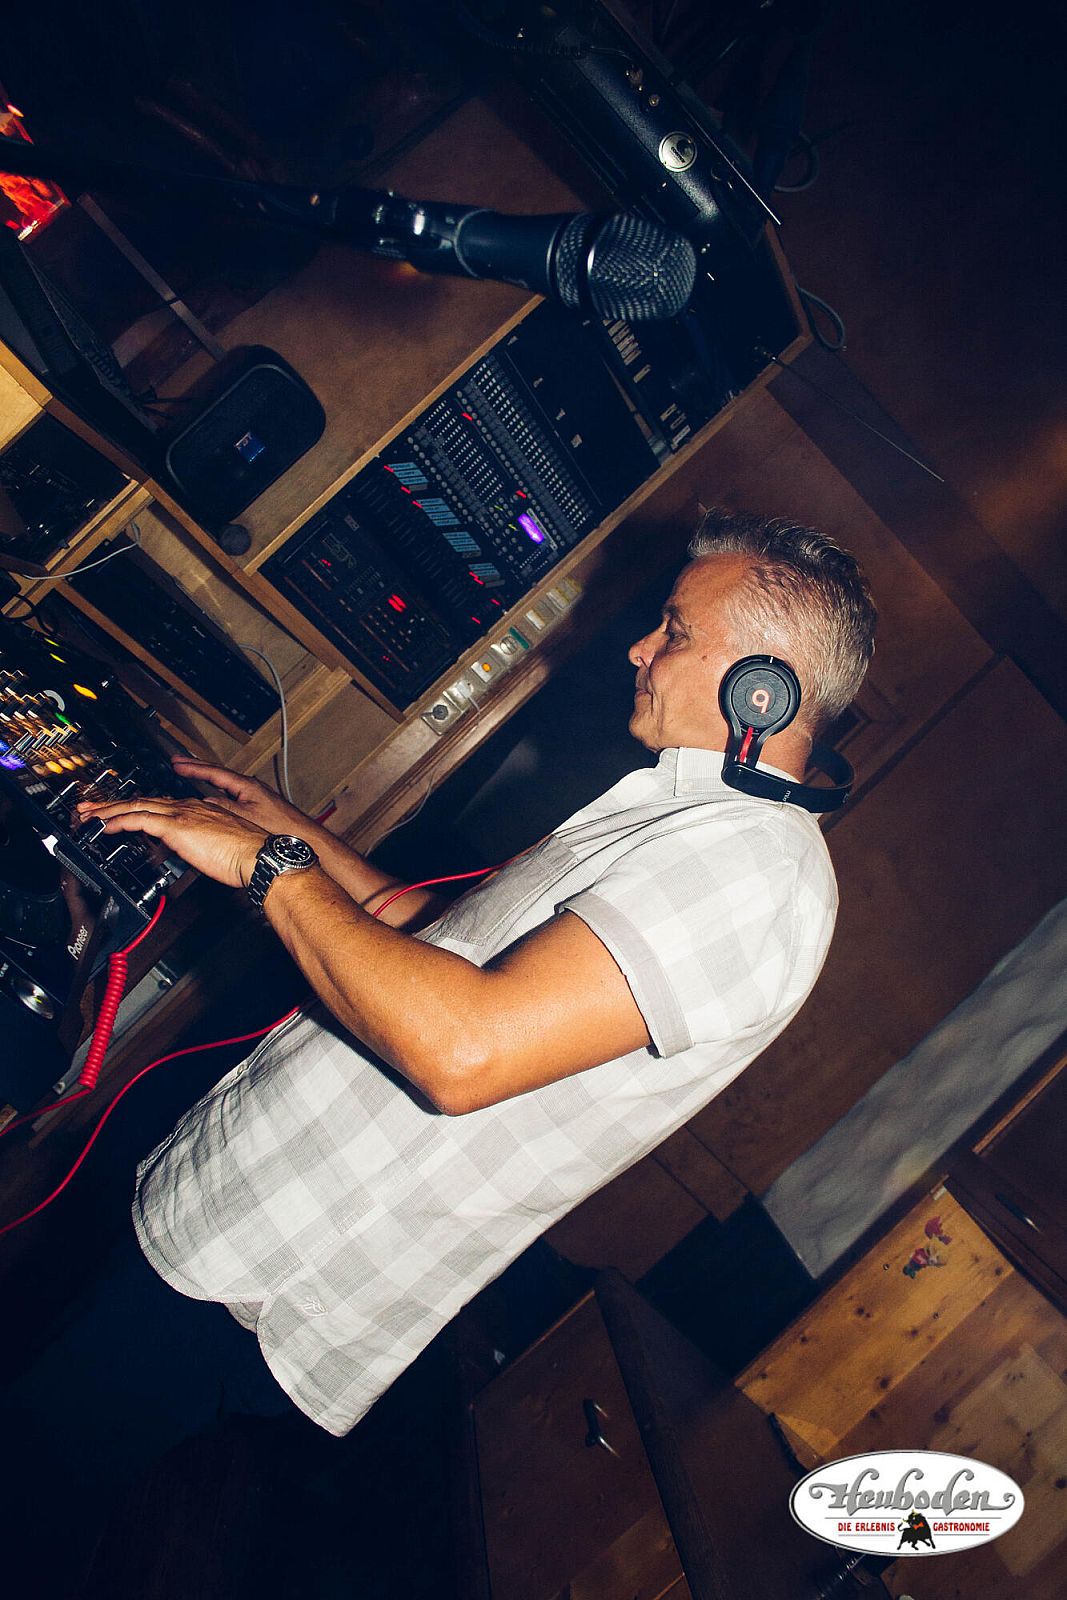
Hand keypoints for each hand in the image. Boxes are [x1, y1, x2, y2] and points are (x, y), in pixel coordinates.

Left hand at [76, 795, 267, 888]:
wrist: (260, 855)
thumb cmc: (248, 856)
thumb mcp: (218, 848)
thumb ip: (199, 845)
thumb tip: (185, 852)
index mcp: (201, 810)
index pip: (162, 805)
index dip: (140, 808)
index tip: (126, 813)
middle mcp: (189, 807)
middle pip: (144, 801)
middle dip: (115, 805)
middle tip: (94, 809)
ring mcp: (181, 814)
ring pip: (136, 805)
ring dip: (109, 810)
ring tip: (90, 815)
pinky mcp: (176, 826)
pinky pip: (138, 819)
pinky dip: (118, 821)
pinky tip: (104, 826)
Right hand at [171, 757, 310, 837]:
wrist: (300, 839)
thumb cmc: (280, 827)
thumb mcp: (243, 816)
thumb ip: (221, 808)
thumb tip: (201, 803)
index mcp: (246, 786)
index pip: (214, 772)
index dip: (193, 768)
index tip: (176, 763)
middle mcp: (250, 789)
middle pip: (218, 775)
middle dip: (197, 770)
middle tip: (178, 764)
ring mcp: (254, 799)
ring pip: (224, 787)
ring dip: (207, 783)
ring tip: (192, 779)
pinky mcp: (258, 811)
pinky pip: (231, 799)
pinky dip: (218, 797)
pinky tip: (213, 804)